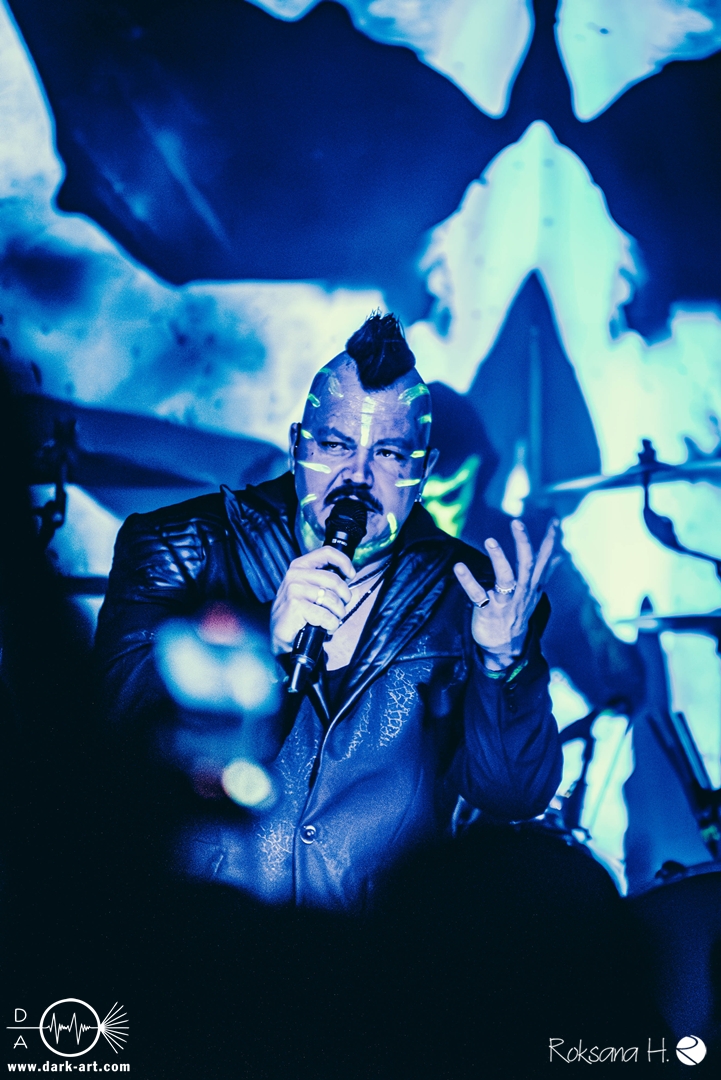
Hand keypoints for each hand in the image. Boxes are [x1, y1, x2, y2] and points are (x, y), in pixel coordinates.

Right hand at [270, 546, 354, 654]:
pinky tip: (324, 627)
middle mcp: (296, 574)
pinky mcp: (296, 606)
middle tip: (340, 608)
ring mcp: (295, 590)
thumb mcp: (309, 590)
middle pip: (335, 580)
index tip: (350, 574)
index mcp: (300, 566)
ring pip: (333, 600)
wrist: (280, 635)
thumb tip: (350, 578)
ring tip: (330, 620)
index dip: (344, 562)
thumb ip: (326, 581)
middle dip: (344, 598)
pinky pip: (327, 616)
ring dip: (338, 615)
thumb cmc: (297, 613)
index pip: (326, 552)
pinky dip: (331, 625)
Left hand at [454, 518, 558, 669]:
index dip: (550, 541)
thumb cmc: (517, 614)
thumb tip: (559, 556)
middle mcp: (521, 592)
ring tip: (490, 540)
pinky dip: (468, 581)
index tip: (555, 521)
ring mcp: (505, 602)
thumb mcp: (534, 593)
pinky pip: (478, 595)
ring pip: (506, 579)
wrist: (506, 648)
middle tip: (517, 523)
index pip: (544, 560)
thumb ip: (544, 573)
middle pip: (526, 565)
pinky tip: (459, 567)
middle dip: (523, 543)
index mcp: (532, 586)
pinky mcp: (488, 611)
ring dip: (499, 559)